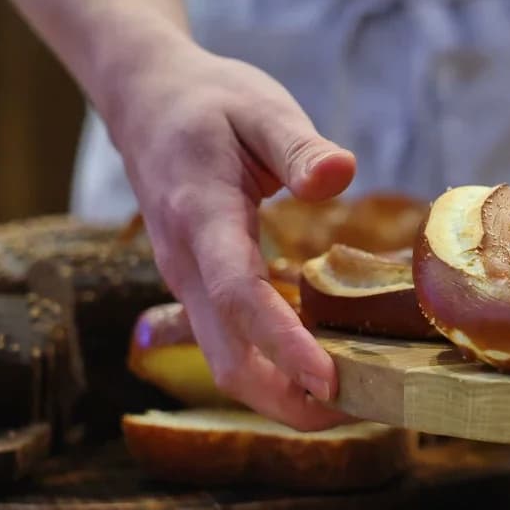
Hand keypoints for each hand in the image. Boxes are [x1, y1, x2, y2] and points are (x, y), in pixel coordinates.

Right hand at [102, 39, 358, 429]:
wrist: (144, 99)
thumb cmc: (209, 100)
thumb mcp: (259, 106)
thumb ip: (299, 145)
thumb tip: (340, 174)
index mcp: (201, 215)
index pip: (240, 295)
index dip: (284, 344)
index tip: (330, 380)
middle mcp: (186, 263)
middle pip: (228, 358)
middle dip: (289, 399)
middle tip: (365, 410)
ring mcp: (188, 282)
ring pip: (227, 361)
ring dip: (284, 393)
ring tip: (358, 401)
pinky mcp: (199, 288)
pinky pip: (233, 342)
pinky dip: (277, 368)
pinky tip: (331, 365)